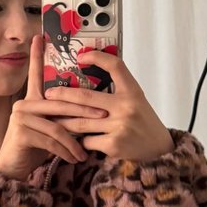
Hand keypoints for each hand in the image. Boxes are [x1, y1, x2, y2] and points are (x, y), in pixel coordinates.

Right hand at [0, 36, 107, 179]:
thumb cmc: (35, 149)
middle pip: (60, 102)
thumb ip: (61, 117)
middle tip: (105, 115)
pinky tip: (75, 158)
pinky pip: (51, 140)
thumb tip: (90, 110)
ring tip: (87, 151)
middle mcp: (24, 104)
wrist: (14, 170)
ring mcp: (21, 117)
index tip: (40, 37)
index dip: (37, 56)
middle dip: (85, 109)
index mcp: (31, 100)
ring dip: (76, 140)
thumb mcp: (50, 129)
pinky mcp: (21, 132)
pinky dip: (66, 150)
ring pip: (57, 124)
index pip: (36, 75)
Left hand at [45, 50, 174, 161]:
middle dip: (62, 95)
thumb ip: (116, 89)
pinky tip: (76, 140)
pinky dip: (80, 141)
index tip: (81, 56)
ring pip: (80, 122)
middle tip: (48, 94)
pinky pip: (87, 140)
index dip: (97, 57)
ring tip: (52, 117)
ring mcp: (119, 126)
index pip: (115, 66)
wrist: (159, 150)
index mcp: (132, 91)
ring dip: (63, 120)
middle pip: (85, 97)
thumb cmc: (143, 121)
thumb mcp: (135, 99)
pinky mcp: (113, 145)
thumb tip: (87, 74)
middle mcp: (126, 106)